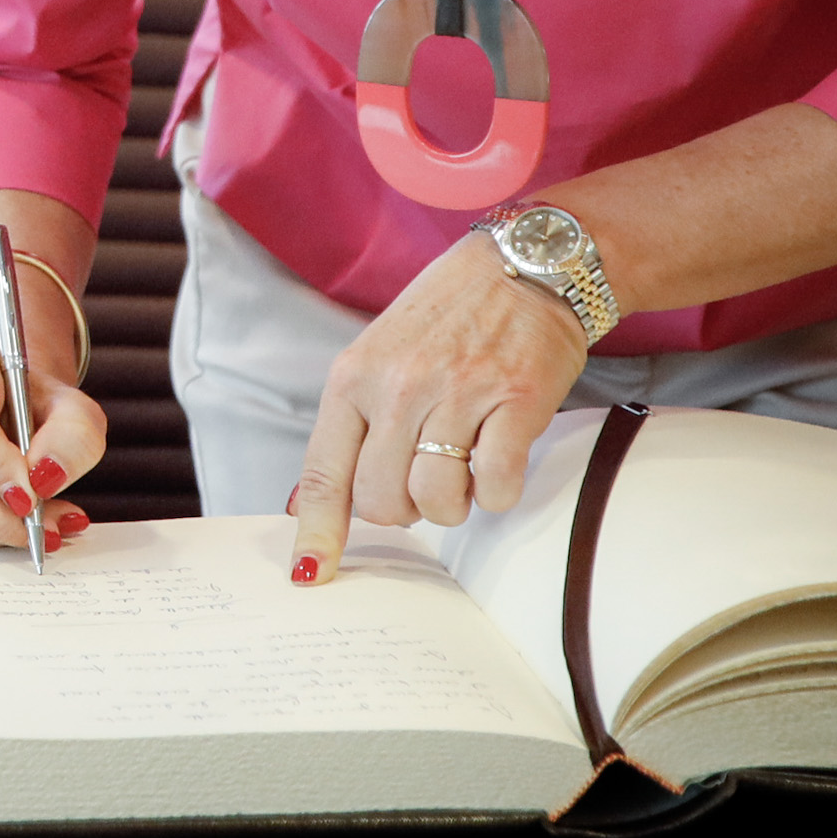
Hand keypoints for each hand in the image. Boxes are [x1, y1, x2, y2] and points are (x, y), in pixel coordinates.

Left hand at [287, 233, 581, 582]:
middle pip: (382, 501)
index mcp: (352, 377)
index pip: (323, 472)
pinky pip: (496, 486)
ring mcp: (457, 394)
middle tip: (425, 475)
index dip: (317, 530)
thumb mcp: (378, 354)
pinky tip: (499, 459)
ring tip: (464, 461)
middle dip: (404, 509)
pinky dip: (498, 491)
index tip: (313, 573)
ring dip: (454, 501)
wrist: (523, 264)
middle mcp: (397, 387)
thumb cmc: (446, 315)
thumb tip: (315, 501)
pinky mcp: (516, 402)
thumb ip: (352, 423)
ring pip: (437, 501)